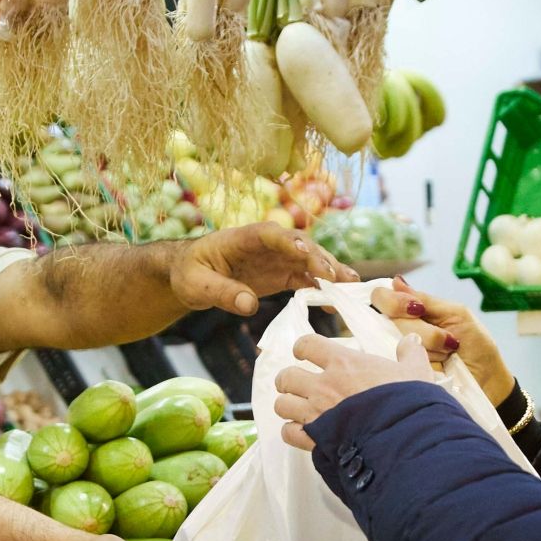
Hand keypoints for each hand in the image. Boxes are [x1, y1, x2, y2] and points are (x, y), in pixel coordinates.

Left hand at [171, 222, 356, 315]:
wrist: (191, 274)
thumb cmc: (190, 274)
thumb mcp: (196, 286)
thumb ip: (221, 293)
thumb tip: (249, 306)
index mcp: (243, 237)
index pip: (270, 235)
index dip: (290, 242)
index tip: (306, 253)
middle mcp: (266, 244)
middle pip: (298, 245)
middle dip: (319, 258)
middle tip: (337, 276)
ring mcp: (277, 257)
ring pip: (309, 260)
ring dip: (330, 271)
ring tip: (351, 284)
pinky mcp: (282, 273)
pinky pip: (306, 277)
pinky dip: (322, 286)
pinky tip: (337, 299)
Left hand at [273, 333, 434, 449]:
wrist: (405, 437)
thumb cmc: (409, 403)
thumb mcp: (416, 372)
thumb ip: (411, 353)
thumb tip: (412, 338)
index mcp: (344, 363)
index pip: (307, 345)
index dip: (303, 348)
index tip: (306, 354)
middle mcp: (324, 385)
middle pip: (287, 376)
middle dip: (290, 380)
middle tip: (299, 385)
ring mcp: (316, 413)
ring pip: (282, 404)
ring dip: (289, 406)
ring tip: (299, 409)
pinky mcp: (316, 439)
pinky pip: (288, 433)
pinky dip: (293, 432)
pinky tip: (305, 432)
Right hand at [371, 278, 514, 407]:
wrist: (487, 380)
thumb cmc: (475, 345)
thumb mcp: (455, 314)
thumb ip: (425, 300)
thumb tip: (396, 281)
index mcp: (410, 311)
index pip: (381, 298)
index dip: (393, 301)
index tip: (417, 309)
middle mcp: (398, 331)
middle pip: (389, 320)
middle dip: (423, 329)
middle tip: (446, 339)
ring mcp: (398, 354)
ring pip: (398, 343)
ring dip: (430, 347)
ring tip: (448, 354)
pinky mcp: (402, 375)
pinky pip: (403, 364)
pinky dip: (427, 364)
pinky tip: (441, 367)